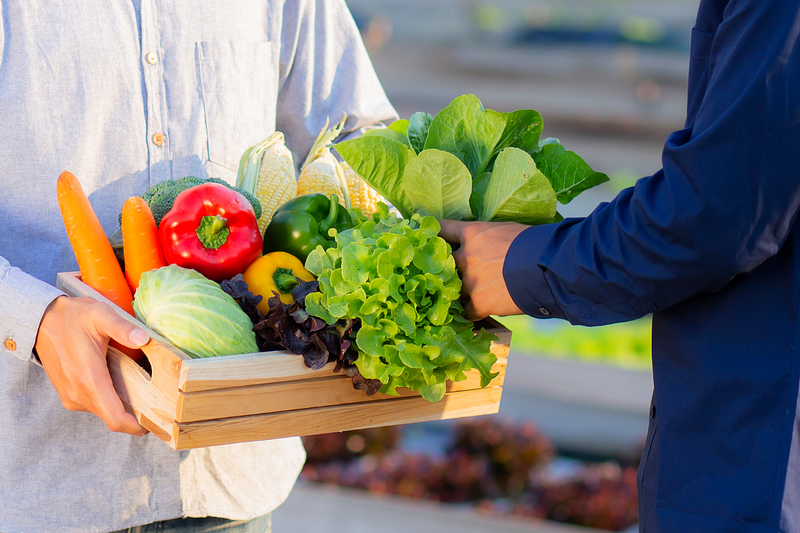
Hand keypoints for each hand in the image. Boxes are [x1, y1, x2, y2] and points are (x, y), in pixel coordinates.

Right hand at [35, 296, 149, 435]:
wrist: (41, 319)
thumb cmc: (73, 317)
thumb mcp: (101, 315)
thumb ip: (123, 328)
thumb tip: (143, 339)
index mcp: (89, 379)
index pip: (115, 418)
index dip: (136, 426)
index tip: (154, 423)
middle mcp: (78, 393)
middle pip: (112, 417)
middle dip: (134, 415)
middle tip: (155, 402)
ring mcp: (70, 396)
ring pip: (103, 412)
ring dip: (121, 406)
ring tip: (140, 390)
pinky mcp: (67, 394)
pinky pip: (94, 405)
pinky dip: (108, 400)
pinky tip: (119, 383)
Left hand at [439, 220, 527, 319]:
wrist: (549, 268)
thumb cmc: (535, 244)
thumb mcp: (507, 230)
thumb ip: (487, 237)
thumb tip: (485, 243)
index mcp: (472, 233)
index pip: (442, 230)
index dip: (436, 236)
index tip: (432, 239)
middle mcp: (465, 256)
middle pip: (444, 264)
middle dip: (449, 269)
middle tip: (456, 273)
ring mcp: (470, 281)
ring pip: (455, 290)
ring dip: (464, 292)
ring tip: (479, 293)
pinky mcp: (478, 303)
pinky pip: (467, 311)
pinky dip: (474, 311)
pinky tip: (483, 310)